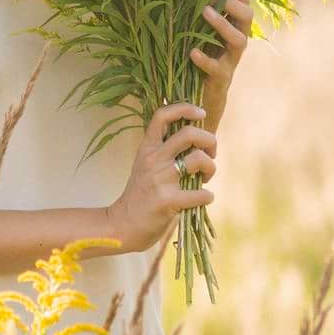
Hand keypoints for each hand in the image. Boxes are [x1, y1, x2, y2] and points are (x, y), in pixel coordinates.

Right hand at [104, 101, 217, 253]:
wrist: (122, 225)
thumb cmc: (140, 195)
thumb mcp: (145, 165)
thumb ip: (164, 150)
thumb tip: (197, 138)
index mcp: (147, 148)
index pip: (162, 115)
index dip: (185, 108)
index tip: (200, 113)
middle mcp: (153, 159)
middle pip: (189, 133)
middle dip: (209, 140)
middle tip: (210, 153)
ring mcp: (160, 179)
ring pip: (198, 159)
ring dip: (211, 168)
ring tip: (205, 178)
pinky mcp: (167, 201)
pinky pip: (202, 193)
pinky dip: (208, 196)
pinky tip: (203, 199)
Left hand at [191, 0, 253, 129]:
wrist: (200, 97)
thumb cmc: (197, 57)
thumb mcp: (198, 32)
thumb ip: (198, 12)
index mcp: (233, 26)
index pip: (245, 0)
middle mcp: (236, 41)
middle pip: (248, 16)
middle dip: (232, 3)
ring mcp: (231, 60)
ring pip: (240, 40)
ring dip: (223, 24)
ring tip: (204, 12)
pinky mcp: (221, 78)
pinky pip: (218, 68)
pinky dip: (205, 59)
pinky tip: (193, 52)